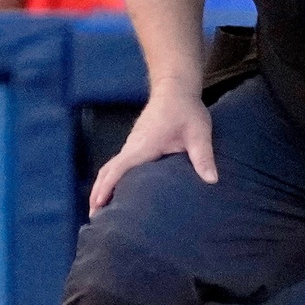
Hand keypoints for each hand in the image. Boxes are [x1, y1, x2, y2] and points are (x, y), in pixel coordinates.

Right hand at [89, 92, 215, 212]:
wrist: (175, 88)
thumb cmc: (185, 110)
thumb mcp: (198, 132)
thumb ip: (203, 156)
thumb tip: (211, 180)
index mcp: (143, 146)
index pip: (118, 169)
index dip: (106, 188)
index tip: (97, 206)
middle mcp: (132, 146)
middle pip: (107, 171)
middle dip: (98, 193)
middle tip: (93, 217)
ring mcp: (132, 144)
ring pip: (111, 168)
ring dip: (103, 186)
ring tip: (100, 209)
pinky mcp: (136, 144)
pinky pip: (118, 164)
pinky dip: (111, 179)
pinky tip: (117, 191)